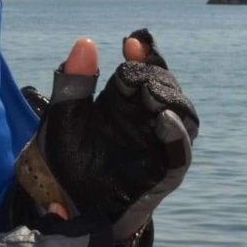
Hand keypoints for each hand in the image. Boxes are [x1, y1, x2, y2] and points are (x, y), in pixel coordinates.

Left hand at [36, 29, 199, 240]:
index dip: (144, 54)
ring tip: (147, 89)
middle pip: (167, 89)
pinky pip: (178, 155)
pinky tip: (162, 119)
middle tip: (132, 70)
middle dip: (155, 75)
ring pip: (183, 117)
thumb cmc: (67, 158)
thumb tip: (85, 42)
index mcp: (123, 102)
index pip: (144, 70)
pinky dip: (176, 136)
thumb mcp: (63, 115)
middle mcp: (145, 121)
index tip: (131, 41)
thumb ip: (73, 81)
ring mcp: (157, 147)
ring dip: (171, 99)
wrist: (65, 205)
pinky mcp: (161, 174)